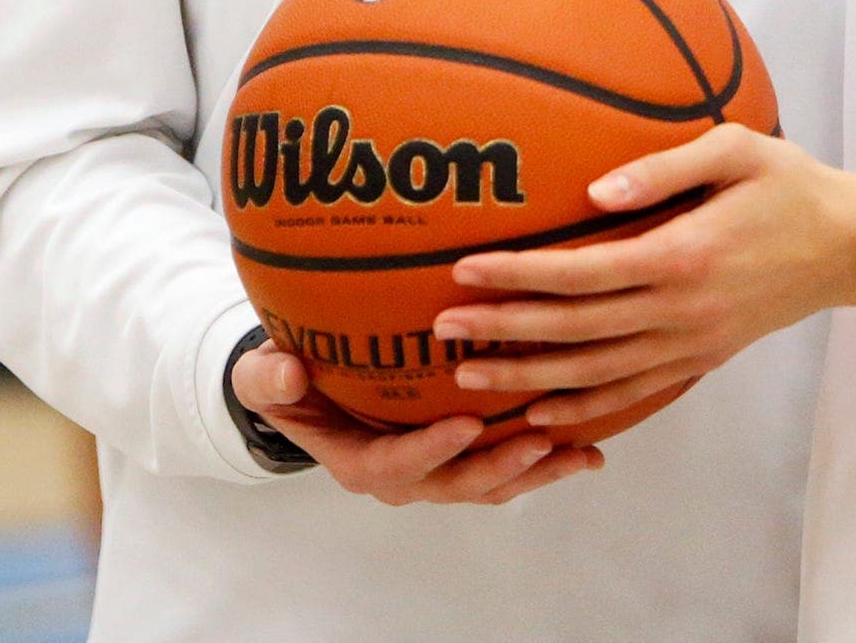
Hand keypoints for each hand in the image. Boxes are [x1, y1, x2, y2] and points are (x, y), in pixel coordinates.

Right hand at [229, 342, 602, 503]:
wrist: (312, 386)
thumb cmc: (292, 378)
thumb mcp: (265, 377)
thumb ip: (270, 379)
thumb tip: (286, 371)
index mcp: (361, 462)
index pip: (397, 465)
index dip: (431, 449)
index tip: (466, 424)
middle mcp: (407, 475)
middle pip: (458, 483)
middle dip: (501, 468)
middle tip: (541, 441)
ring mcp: (440, 468)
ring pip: (493, 481)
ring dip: (538, 470)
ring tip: (581, 453)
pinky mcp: (466, 454)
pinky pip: (508, 463)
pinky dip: (548, 458)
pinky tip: (591, 446)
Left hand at [431, 126, 855, 432]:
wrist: (850, 247)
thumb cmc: (789, 184)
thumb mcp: (736, 150)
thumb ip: (663, 167)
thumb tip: (594, 192)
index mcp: (682, 255)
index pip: (582, 271)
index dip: (520, 273)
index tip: (466, 268)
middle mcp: (681, 311)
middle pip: (575, 330)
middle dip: (503, 329)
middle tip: (441, 326)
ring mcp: (690, 344)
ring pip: (595, 374)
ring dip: (528, 378)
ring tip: (468, 375)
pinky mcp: (700, 360)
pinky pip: (632, 394)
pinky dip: (582, 409)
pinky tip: (540, 412)